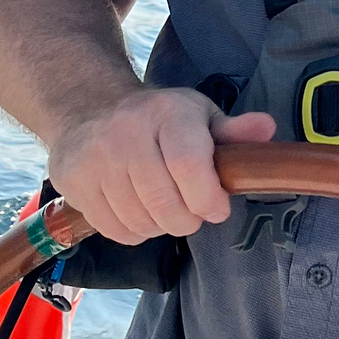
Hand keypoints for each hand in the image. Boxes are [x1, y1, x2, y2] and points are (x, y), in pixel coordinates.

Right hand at [47, 87, 274, 244]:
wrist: (88, 107)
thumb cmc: (157, 119)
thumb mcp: (198, 116)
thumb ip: (233, 131)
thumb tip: (266, 129)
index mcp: (166, 113)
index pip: (188, 164)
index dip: (208, 197)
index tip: (218, 207)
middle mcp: (125, 133)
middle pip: (165, 203)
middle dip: (188, 219)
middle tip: (192, 210)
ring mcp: (93, 158)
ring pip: (140, 222)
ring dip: (160, 226)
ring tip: (163, 206)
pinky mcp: (72, 182)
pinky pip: (115, 230)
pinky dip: (134, 231)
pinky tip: (138, 210)